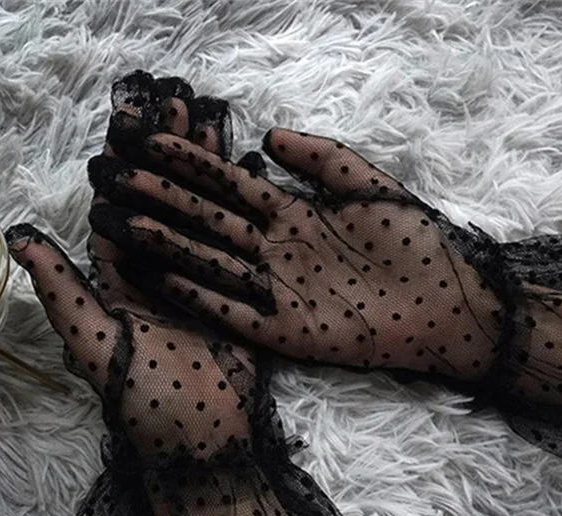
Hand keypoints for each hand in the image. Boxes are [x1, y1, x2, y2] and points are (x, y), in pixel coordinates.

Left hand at [6, 72, 376, 515]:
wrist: (205, 443)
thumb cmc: (145, 402)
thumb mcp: (97, 345)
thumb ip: (64, 291)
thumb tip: (20, 236)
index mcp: (118, 285)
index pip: (118, 212)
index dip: (125, 165)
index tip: (134, 119)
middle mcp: (156, 277)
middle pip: (161, 205)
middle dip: (170, 155)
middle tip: (179, 102)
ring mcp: (198, 285)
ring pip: (199, 217)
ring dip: (205, 171)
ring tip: (214, 121)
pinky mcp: (234, 297)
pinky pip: (235, 245)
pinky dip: (241, 209)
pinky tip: (250, 172)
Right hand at [89, 128, 502, 379]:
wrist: (446, 306)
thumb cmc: (416, 245)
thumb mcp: (371, 188)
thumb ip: (322, 159)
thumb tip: (267, 136)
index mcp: (294, 215)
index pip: (231, 182)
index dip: (191, 160)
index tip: (147, 137)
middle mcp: (275, 251)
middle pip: (210, 219)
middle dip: (163, 197)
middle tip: (115, 175)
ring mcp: (276, 292)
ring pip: (211, 262)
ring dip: (168, 244)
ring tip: (123, 222)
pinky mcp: (282, 333)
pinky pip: (231, 312)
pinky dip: (197, 297)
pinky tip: (160, 279)